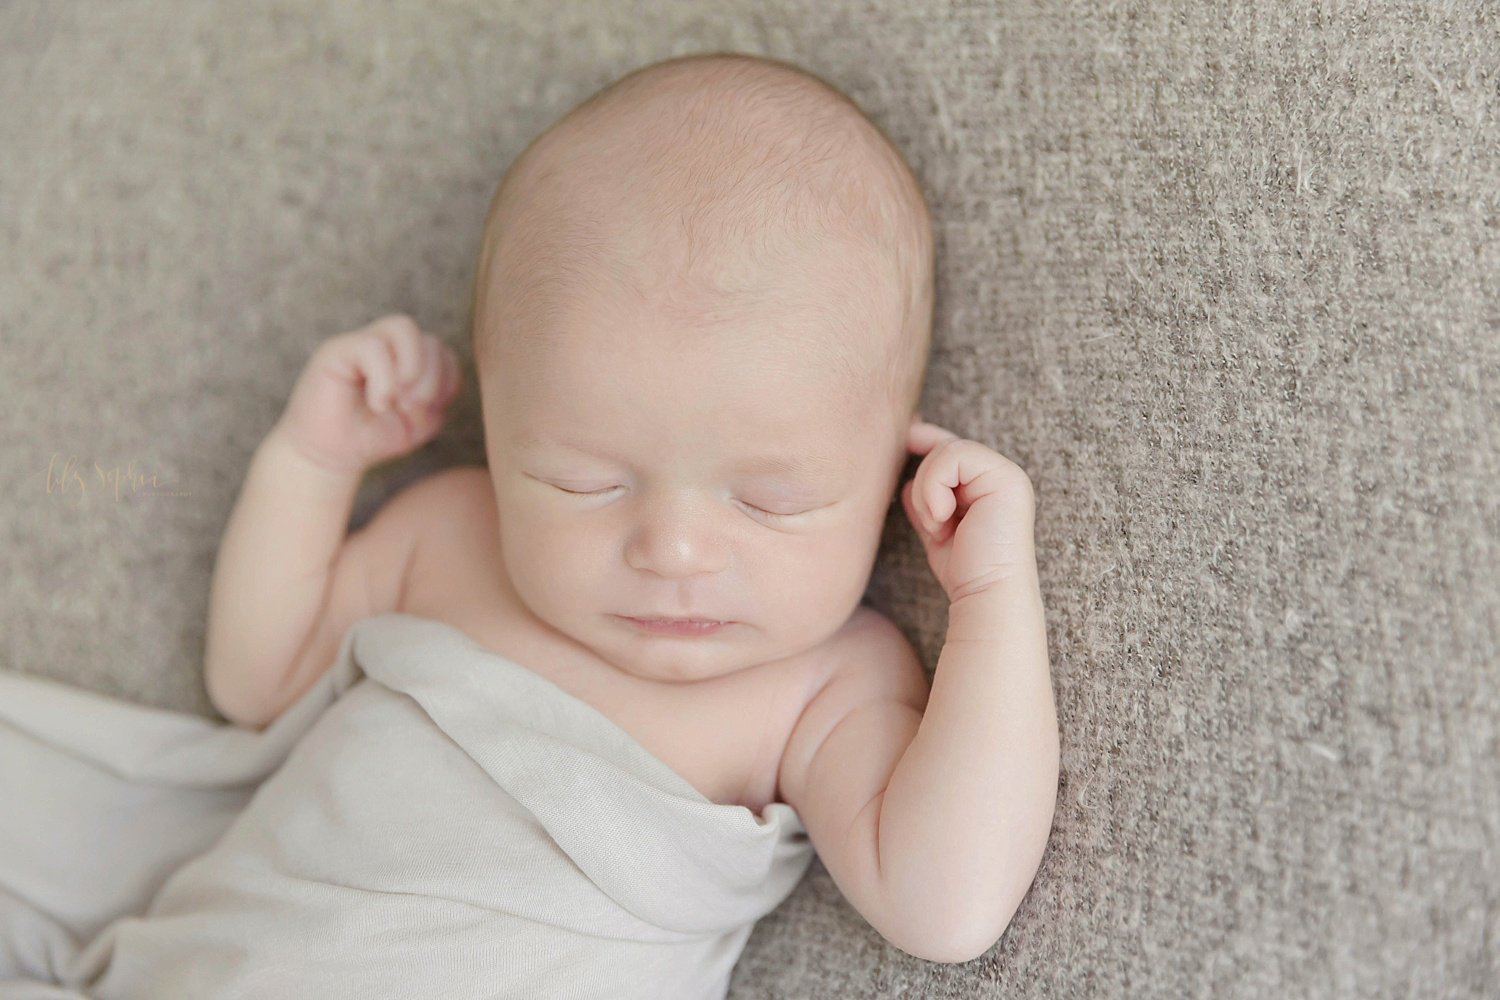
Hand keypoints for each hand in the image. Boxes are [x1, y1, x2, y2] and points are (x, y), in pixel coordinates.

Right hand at [274, 314, 462, 473]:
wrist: (328, 456)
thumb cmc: (371, 437)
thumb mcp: (419, 423)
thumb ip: (439, 399)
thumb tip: (441, 381)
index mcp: (407, 358)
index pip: (443, 351)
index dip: (446, 381)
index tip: (430, 410)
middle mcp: (386, 345)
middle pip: (430, 339)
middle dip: (430, 380)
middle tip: (410, 408)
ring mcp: (360, 344)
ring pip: (403, 327)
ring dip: (411, 371)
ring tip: (395, 403)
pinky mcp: (336, 350)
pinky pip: (373, 345)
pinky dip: (384, 379)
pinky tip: (378, 404)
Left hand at [900, 418, 1038, 602]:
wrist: (985, 593)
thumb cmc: (963, 568)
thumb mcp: (935, 526)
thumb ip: (926, 499)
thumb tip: (906, 479)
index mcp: (988, 484)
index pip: (953, 449)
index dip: (927, 437)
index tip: (908, 437)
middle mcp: (1001, 474)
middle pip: (943, 448)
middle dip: (924, 483)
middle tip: (933, 522)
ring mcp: (1006, 474)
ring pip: (946, 450)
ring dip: (928, 491)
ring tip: (940, 525)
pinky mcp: (1006, 478)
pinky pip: (954, 457)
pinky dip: (935, 489)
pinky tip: (945, 519)